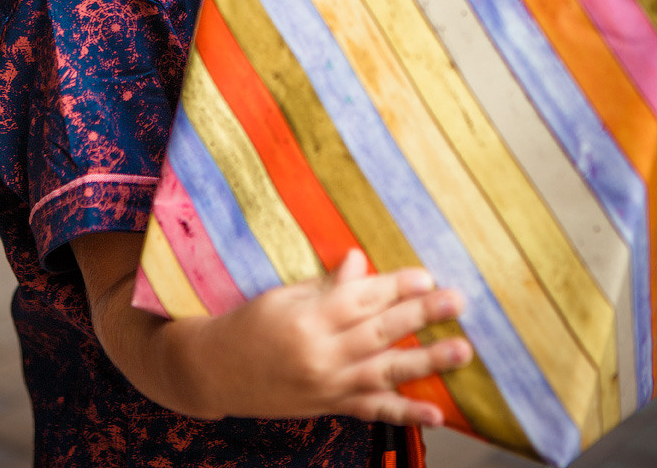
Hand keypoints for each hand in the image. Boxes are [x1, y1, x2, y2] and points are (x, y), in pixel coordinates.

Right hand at [173, 248, 470, 422]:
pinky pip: (373, 411)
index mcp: (309, 316)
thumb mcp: (284, 295)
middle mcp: (322, 352)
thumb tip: (360, 262)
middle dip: (422, 314)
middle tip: (457, 300)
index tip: (426, 275)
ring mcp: (329, 384)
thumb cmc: (249, 324)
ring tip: (461, 350)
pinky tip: (436, 413)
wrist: (215, 372)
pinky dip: (406, 413)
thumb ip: (328, 284)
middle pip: (381, 331)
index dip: (396, 286)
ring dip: (427, 362)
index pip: (362, 298)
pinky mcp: (331, 407)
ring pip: (386, 371)